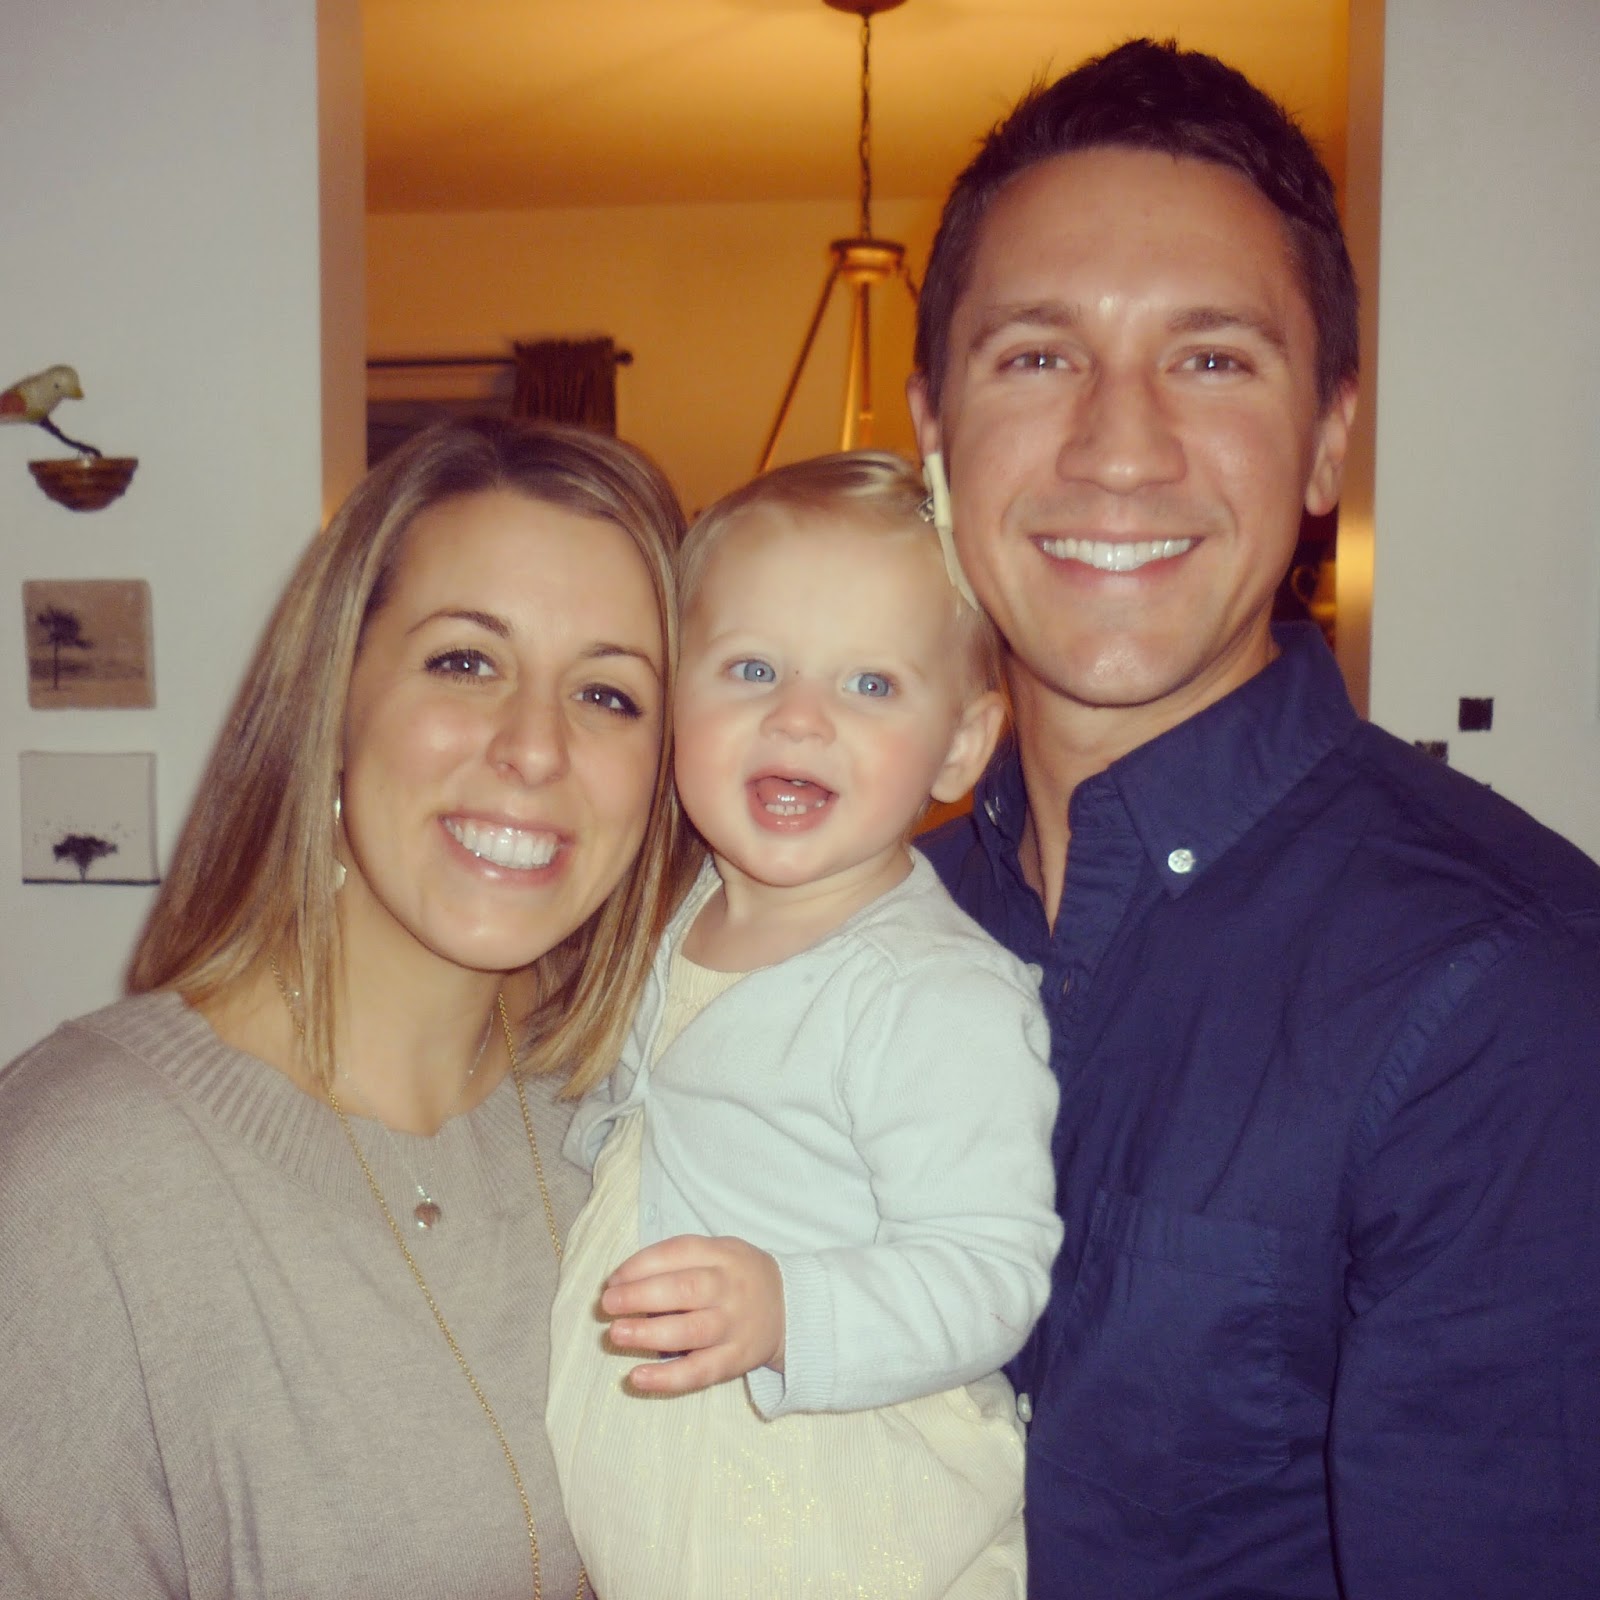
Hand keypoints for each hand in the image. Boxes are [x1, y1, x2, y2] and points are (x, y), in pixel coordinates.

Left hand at [600, 1234, 784, 1395]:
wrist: (792, 1307)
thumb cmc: (738, 1277)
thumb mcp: (718, 1253)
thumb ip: (678, 1261)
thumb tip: (622, 1281)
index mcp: (722, 1254)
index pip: (678, 1252)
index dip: (641, 1265)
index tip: (612, 1280)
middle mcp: (729, 1288)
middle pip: (684, 1290)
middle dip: (641, 1295)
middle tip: (607, 1304)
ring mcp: (734, 1326)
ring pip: (690, 1331)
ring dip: (649, 1333)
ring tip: (616, 1334)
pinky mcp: (735, 1360)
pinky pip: (700, 1372)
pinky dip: (667, 1378)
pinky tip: (636, 1377)